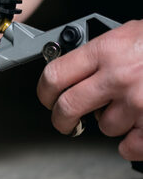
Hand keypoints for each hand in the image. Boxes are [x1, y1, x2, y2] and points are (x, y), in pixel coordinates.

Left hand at [37, 20, 142, 159]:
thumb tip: (72, 66)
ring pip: (103, 126)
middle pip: (68, 108)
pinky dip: (131, 142)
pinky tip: (138, 128)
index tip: (46, 98)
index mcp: (107, 50)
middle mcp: (118, 77)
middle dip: (62, 120)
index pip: (55, 75)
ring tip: (130, 106)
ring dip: (112, 122)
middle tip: (65, 122)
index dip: (44, 91)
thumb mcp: (128, 33)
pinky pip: (128, 146)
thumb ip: (100, 51)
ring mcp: (138, 102)